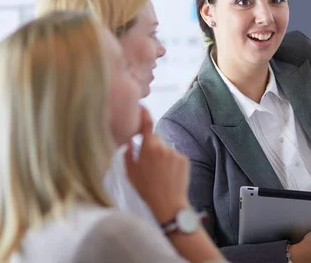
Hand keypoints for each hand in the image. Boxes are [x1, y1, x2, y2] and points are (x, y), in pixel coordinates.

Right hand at [124, 105, 190, 223]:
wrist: (168, 203)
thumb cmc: (146, 190)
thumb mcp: (131, 173)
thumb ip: (127, 155)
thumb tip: (127, 143)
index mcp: (148, 148)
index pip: (147, 126)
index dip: (144, 115)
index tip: (142, 107)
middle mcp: (163, 147)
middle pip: (156, 140)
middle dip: (152, 147)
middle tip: (149, 164)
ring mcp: (175, 152)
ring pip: (166, 149)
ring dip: (163, 157)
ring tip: (160, 174)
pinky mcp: (184, 159)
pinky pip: (175, 156)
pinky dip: (172, 162)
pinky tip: (169, 175)